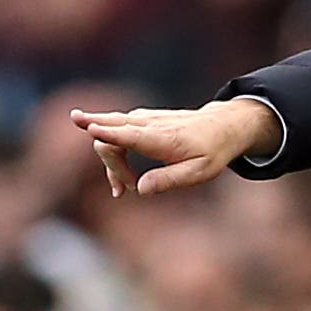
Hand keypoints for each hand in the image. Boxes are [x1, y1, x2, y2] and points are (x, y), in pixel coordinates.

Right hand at [69, 99, 280, 196]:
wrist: (222, 127)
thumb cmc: (212, 151)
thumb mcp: (199, 173)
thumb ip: (169, 180)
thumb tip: (141, 190)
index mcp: (163, 138)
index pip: (129, 132)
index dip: (107, 131)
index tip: (88, 126)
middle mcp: (149, 123)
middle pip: (112, 132)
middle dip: (109, 162)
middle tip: (122, 191)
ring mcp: (144, 118)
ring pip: (110, 131)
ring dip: (110, 160)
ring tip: (120, 189)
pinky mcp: (141, 119)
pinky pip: (117, 131)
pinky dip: (114, 152)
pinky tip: (122, 176)